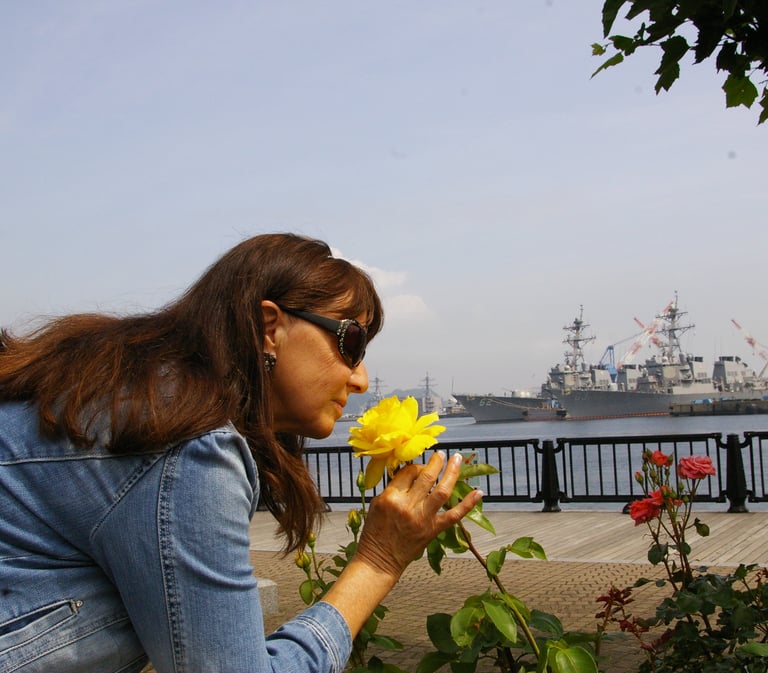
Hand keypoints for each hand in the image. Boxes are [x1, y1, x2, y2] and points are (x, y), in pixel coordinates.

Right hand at [354, 451, 482, 579]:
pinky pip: (454, 515)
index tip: (420, 465)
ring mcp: (423, 518)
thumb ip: (393, 488)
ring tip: (457, 459)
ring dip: (452, 472)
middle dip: (436, 462)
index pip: (408, 473)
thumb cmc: (375, 532)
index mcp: (391, 497)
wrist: (380, 560)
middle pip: (426, 477)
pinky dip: (468, 504)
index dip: (416, 466)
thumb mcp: (376, 504)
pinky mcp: (433, 530)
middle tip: (441, 454)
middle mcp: (408, 506)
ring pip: (442, 491)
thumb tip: (410, 474)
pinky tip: (478, 492)